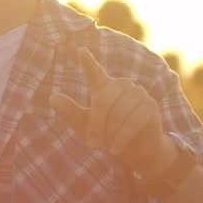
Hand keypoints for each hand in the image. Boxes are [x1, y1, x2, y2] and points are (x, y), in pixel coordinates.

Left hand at [48, 47, 174, 169]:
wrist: (136, 152)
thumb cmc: (109, 136)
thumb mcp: (86, 126)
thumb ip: (71, 112)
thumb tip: (52, 98)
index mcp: (105, 88)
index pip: (95, 73)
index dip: (88, 63)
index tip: (81, 50)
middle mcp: (122, 86)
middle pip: (103, 100)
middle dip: (96, 125)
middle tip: (92, 145)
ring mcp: (139, 93)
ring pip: (119, 112)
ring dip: (110, 133)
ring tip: (107, 148)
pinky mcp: (150, 106)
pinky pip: (133, 121)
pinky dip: (122, 137)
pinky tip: (116, 148)